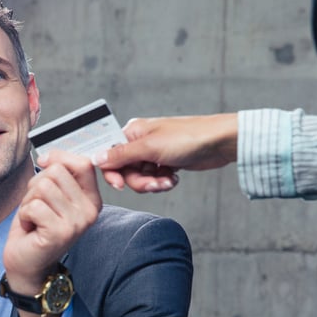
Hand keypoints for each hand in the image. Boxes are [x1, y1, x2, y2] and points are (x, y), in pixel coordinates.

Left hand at [3, 150, 100, 316]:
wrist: (27, 263)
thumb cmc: (36, 228)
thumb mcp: (50, 195)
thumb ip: (57, 174)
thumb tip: (48, 157)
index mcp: (91, 199)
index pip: (83, 163)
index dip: (58, 158)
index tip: (44, 165)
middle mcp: (89, 211)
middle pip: (57, 172)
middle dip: (37, 186)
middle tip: (37, 207)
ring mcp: (76, 223)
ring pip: (43, 187)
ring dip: (29, 201)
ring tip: (34, 218)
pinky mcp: (59, 232)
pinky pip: (34, 206)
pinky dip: (25, 215)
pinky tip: (31, 228)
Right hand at [93, 113, 238, 192]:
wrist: (220, 143)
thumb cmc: (188, 137)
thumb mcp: (150, 147)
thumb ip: (120, 155)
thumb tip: (96, 158)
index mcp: (132, 132)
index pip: (109, 155)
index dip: (112, 172)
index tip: (119, 184)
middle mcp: (140, 142)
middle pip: (125, 171)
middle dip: (140, 182)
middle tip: (155, 184)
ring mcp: (153, 154)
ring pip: (139, 178)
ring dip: (153, 184)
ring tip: (168, 181)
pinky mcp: (165, 163)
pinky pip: (153, 179)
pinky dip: (162, 182)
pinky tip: (173, 178)